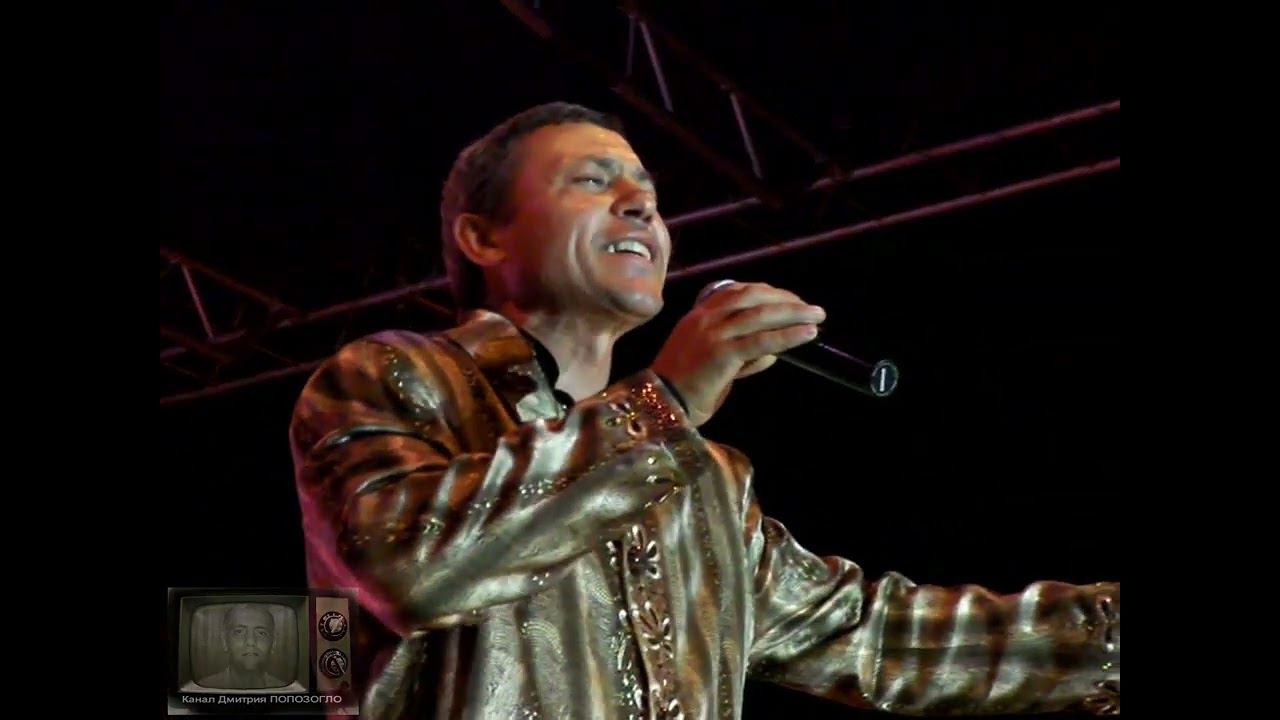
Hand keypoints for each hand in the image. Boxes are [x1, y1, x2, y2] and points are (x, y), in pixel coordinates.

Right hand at [651, 282, 824, 425]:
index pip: (737, 291)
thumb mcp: (711, 362)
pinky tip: (807, 333)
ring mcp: (712, 334)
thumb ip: (740, 352)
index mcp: (698, 315)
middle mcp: (704, 318)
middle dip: (786, 299)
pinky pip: (761, 340)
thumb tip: (773, 350)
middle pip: (753, 297)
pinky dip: (788, 335)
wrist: (661, 406)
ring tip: (817, 316)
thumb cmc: (684, 389)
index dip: (767, 292)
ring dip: (794, 313)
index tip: (790, 299)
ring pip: (760, 315)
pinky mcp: (721, 353)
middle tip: (811, 307)